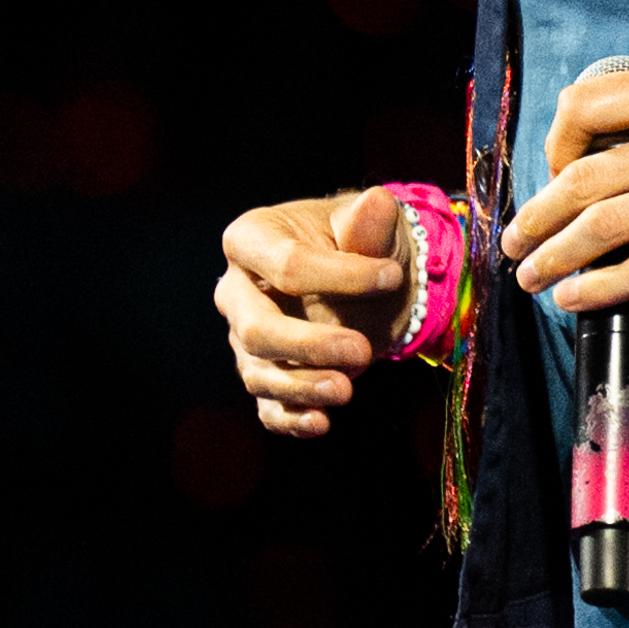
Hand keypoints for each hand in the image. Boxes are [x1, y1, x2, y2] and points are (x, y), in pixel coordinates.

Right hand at [214, 189, 409, 437]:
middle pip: (256, 327)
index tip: (392, 276)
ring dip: (302, 386)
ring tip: (347, 390)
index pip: (285, 264)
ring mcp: (244, 337)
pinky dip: (292, 418)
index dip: (340, 275)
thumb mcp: (373, 226)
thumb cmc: (364, 243)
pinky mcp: (263, 374)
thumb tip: (374, 204)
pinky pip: (267, 405)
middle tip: (362, 352)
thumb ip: (371, 221)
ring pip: (259, 371)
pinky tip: (321, 423)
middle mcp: (236, 290)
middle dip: (307, 345)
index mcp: (252, 239)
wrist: (368, 280)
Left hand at [499, 68, 628, 311]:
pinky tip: (575, 297)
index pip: (586, 106)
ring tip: (530, 273)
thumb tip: (596, 157)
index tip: (551, 172)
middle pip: (584, 177)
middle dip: (536, 215)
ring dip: (553, 255)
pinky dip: (597, 287)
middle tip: (514, 239)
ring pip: (603, 226)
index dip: (554, 143)